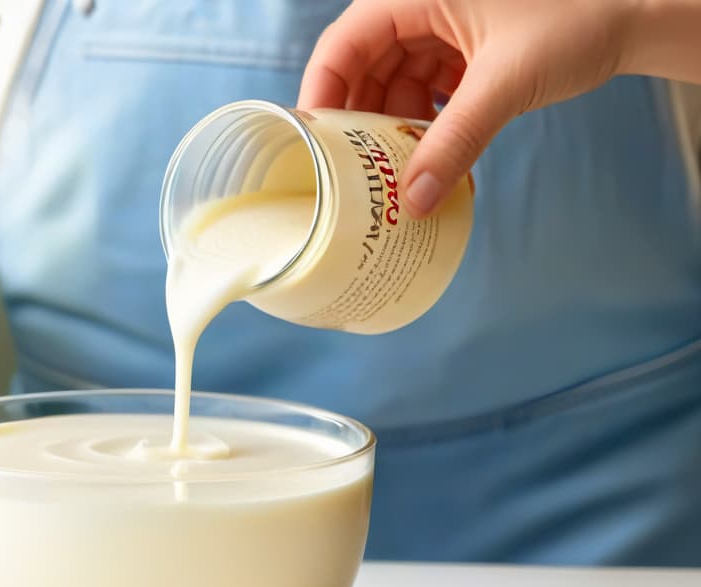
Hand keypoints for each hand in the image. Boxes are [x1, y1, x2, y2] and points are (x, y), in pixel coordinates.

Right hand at [299, 0, 640, 217]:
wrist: (638, 13)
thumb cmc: (579, 17)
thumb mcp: (504, 84)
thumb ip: (455, 144)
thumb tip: (412, 204)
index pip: (342, 44)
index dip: (321, 96)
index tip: (312, 148)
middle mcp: (419, 4)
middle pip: (363, 67)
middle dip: (360, 122)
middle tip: (352, 175)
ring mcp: (441, 25)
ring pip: (394, 82)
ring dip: (394, 129)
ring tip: (395, 174)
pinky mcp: (462, 46)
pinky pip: (425, 88)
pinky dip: (426, 123)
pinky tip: (432, 157)